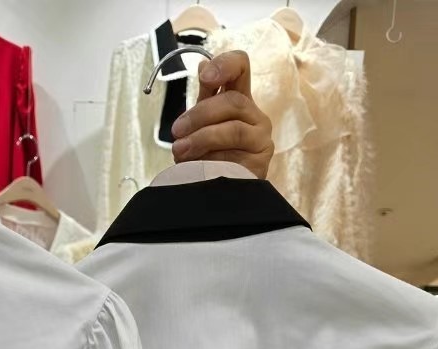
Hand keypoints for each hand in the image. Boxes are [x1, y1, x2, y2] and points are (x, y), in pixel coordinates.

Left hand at [170, 51, 274, 178]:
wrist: (218, 195)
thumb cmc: (210, 155)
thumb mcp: (203, 124)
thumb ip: (205, 98)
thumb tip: (203, 66)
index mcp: (240, 100)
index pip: (241, 67)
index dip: (225, 64)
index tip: (205, 77)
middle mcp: (256, 116)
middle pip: (233, 101)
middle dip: (200, 115)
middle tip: (177, 131)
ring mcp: (261, 140)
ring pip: (233, 130)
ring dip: (202, 139)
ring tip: (180, 151)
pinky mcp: (260, 164)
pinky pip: (233, 157)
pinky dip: (211, 161)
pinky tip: (198, 167)